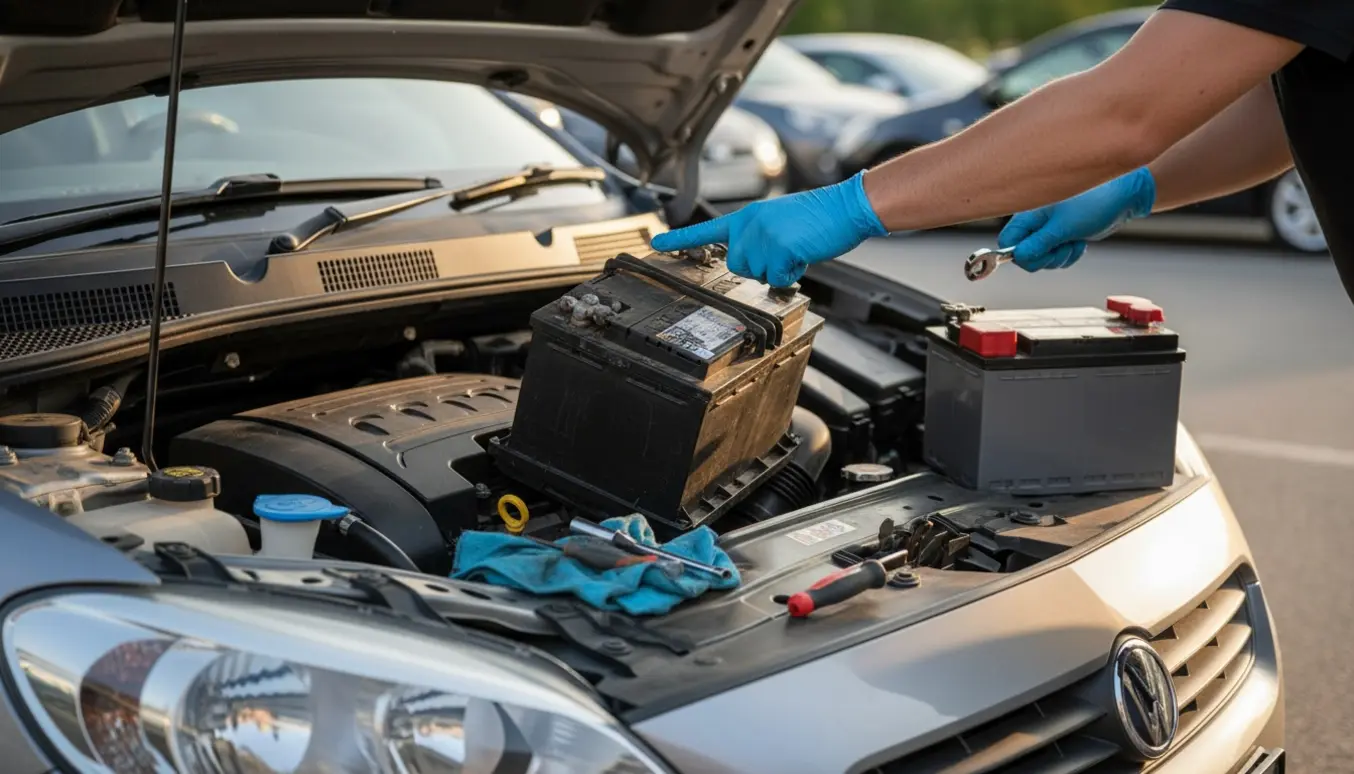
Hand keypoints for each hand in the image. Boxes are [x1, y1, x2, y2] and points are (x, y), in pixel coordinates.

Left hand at [650, 172, 887, 286]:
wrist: (846, 207)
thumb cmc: (820, 217)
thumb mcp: (780, 222)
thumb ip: (759, 238)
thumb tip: (758, 263)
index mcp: (748, 216)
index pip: (705, 230)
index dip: (678, 239)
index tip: (654, 244)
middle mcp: (749, 225)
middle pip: (737, 265)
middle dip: (760, 266)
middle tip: (785, 250)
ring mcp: (762, 236)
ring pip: (757, 274)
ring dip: (778, 270)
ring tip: (797, 248)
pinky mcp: (778, 248)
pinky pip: (778, 278)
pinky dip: (793, 273)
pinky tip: (804, 254)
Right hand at [998, 166, 1155, 270]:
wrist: (1123, 197)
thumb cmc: (1095, 203)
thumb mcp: (1063, 227)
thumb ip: (1038, 244)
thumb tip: (1018, 257)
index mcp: (1029, 214)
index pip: (1007, 241)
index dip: (1017, 253)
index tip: (1034, 255)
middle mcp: (1036, 222)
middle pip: (1024, 254)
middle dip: (1045, 257)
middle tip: (1061, 247)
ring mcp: (1049, 230)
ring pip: (1041, 258)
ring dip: (1059, 257)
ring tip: (1074, 241)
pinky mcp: (1062, 236)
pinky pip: (1056, 256)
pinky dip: (1068, 255)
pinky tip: (1079, 242)